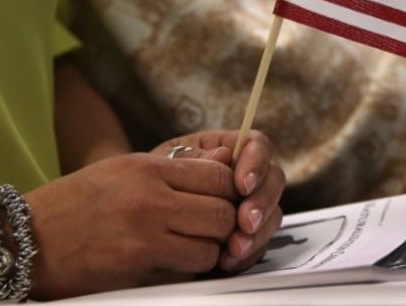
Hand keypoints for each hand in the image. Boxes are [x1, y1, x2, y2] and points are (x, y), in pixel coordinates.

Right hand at [25, 153, 237, 299]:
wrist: (21, 240)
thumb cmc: (74, 202)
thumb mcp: (123, 169)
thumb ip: (177, 167)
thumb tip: (225, 159)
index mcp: (147, 169)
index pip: (219, 176)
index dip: (230, 189)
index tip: (222, 198)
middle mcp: (149, 201)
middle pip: (223, 214)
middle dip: (225, 224)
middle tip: (211, 228)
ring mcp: (143, 239)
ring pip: (210, 250)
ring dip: (207, 252)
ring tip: (188, 246)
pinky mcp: (135, 273)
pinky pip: (183, 274)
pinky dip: (183, 272)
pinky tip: (166, 263)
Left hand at [154, 130, 284, 272]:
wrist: (131, 219)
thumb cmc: (145, 182)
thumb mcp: (162, 163)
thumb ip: (193, 159)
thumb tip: (224, 156)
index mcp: (229, 148)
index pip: (257, 146)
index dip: (257, 163)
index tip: (243, 184)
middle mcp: (245, 176)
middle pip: (274, 180)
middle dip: (262, 202)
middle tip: (245, 221)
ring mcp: (248, 206)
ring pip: (272, 214)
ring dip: (258, 232)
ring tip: (236, 247)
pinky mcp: (244, 235)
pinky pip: (259, 243)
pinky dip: (248, 253)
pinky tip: (230, 259)